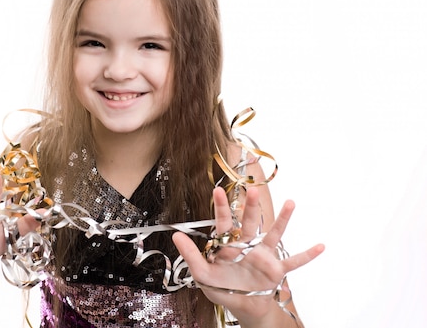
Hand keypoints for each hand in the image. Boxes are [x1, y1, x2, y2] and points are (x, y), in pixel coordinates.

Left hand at [172, 186, 323, 323]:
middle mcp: (247, 246)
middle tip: (252, 189)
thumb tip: (174, 235)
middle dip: (251, 206)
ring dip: (283, 219)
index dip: (222, 207)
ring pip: (274, 234)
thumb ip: (190, 255)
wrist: (242, 307)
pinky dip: (307, 255)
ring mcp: (264, 256)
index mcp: (228, 245)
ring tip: (291, 202)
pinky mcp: (276, 270)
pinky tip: (321, 246)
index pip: (224, 223)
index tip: (218, 190)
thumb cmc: (222, 289)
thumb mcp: (202, 275)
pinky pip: (294, 262)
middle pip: (250, 222)